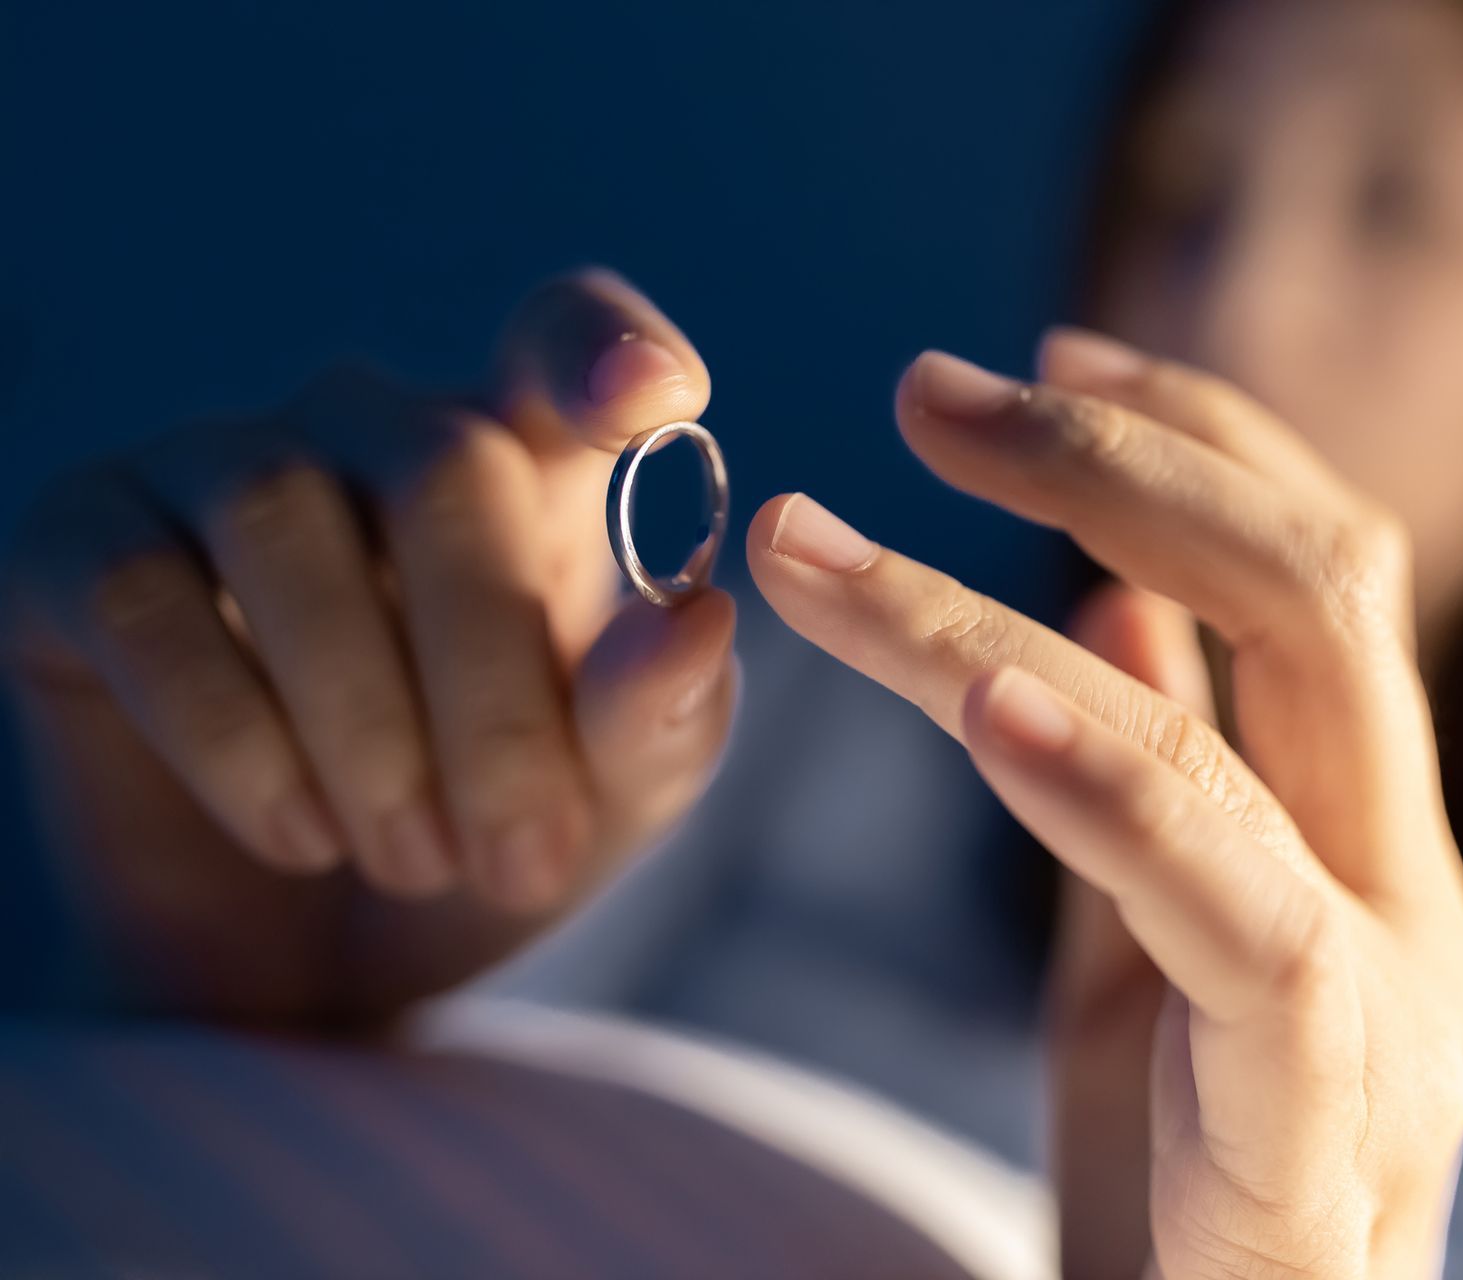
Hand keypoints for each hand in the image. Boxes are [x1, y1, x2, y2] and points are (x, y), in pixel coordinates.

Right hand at [0, 269, 736, 1020]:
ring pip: (284, 520)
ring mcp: (210, 471)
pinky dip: (232, 735)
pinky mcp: (77, 545)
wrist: (308, 968)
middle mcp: (363, 430)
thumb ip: (658, 717)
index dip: (601, 350)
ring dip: (367, 723)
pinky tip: (297, 833)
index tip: (659, 399)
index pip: (561, 342)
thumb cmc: (481, 846)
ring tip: (413, 857)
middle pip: (443, 467)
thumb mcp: (604, 804)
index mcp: (521, 463)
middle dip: (493, 686)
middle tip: (519, 856)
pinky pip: (145, 598)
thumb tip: (697, 621)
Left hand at [747, 331, 1462, 1277]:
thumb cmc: (1183, 1205)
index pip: (1320, 572)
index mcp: (1365, 840)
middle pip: (1321, 590)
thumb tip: (1115, 600)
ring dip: (995, 617)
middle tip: (922, 395)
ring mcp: (1387, 1013)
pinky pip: (1239, 929)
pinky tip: (984, 697)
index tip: (1037, 360)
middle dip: (1119, 459)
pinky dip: (1109, 790)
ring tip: (813, 552)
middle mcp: (1407, 896)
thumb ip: (1153, 784)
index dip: (1192, 437)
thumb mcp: (1148, 965)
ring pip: (1229, 736)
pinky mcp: (1318, 1137)